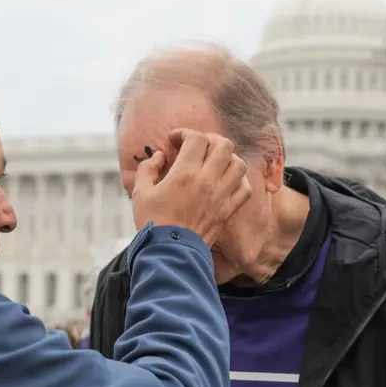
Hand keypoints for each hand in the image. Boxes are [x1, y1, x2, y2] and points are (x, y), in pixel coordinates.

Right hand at [131, 129, 250, 245]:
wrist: (171, 253)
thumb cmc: (153, 223)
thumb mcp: (141, 192)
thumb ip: (148, 168)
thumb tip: (160, 156)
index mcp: (184, 173)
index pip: (196, 138)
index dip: (185, 133)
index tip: (175, 140)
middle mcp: (207, 181)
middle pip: (223, 145)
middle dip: (209, 139)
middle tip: (197, 146)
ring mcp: (221, 195)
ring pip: (238, 163)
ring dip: (227, 158)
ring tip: (214, 162)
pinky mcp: (228, 210)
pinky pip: (245, 188)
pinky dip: (238, 180)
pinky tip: (226, 181)